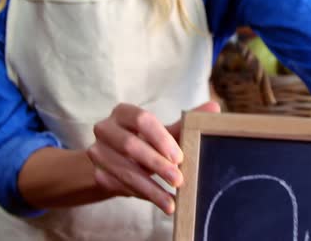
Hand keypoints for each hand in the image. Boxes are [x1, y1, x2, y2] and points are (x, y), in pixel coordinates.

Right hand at [87, 102, 220, 213]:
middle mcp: (105, 129)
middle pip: (130, 145)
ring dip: (150, 188)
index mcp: (123, 112)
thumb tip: (214, 109)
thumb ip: (185, 122)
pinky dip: (143, 194)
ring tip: (171, 200)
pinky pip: (121, 186)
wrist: (117, 161)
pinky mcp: (97, 174)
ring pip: (125, 171)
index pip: (142, 119)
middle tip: (179, 180)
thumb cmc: (146, 141)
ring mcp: (97, 152)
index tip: (179, 157)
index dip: (161, 138)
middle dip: (157, 165)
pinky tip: (159, 200)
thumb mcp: (164, 132)